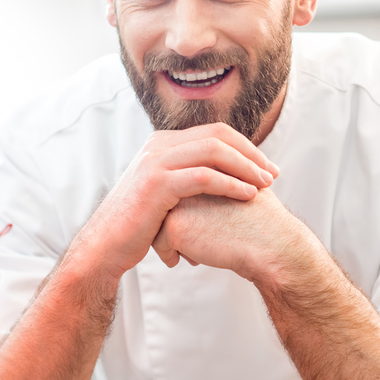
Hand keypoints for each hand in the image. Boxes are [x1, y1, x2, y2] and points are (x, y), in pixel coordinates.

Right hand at [72, 123, 278, 282]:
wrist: (106, 246)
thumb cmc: (138, 225)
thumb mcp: (163, 193)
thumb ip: (186, 178)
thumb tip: (220, 178)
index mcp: (162, 143)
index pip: (215, 132)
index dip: (246, 148)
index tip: (266, 168)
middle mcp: (159, 145)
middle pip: (218, 136)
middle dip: (251, 154)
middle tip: (273, 175)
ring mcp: (156, 161)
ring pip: (214, 151)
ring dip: (246, 167)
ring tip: (265, 185)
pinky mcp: (156, 183)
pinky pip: (204, 176)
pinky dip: (231, 183)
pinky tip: (248, 196)